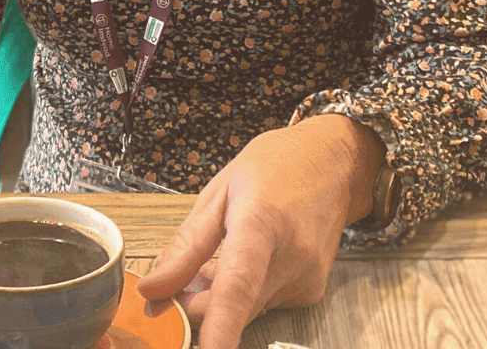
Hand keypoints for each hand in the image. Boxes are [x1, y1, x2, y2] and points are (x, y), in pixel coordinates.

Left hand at [136, 115, 383, 348]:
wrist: (333, 162)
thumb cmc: (273, 166)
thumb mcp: (219, 190)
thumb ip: (186, 244)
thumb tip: (152, 290)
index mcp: (261, 221)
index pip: (237, 283)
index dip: (219, 325)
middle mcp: (291, 256)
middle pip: (234, 306)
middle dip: (196, 308)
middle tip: (171, 289)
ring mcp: (306, 278)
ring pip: (248, 310)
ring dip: (220, 299)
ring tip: (212, 261)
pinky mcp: (312, 291)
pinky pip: (264, 304)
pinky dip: (245, 295)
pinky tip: (243, 263)